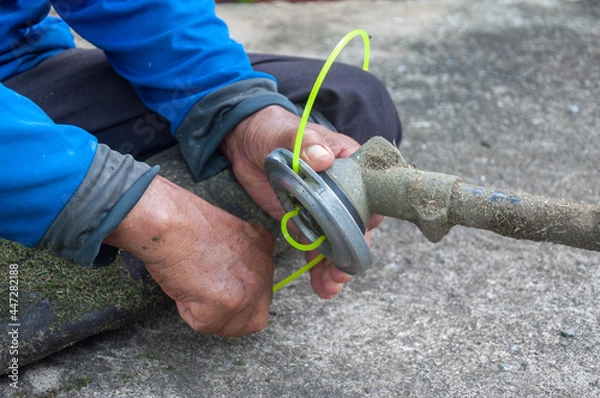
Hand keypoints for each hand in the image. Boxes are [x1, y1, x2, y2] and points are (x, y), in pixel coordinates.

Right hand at [104, 176, 273, 335]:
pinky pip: (204, 325)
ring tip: (193, 286)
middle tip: (206, 299)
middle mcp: (263, 273)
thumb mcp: (230, 233)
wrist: (169, 222)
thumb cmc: (187, 223)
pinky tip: (185, 287)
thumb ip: (241, 256)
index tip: (223, 292)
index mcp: (265, 251)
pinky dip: (188, 311)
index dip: (240, 297)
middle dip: (229, 314)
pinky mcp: (222, 309)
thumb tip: (233, 277)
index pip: (263, 292)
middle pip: (255, 317)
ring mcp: (245, 293)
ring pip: (230, 327)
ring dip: (208, 315)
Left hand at [219, 105, 382, 297]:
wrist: (242, 141)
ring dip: (336, 266)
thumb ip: (305, 143)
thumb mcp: (288, 132)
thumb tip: (323, 159)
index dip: (368, 217)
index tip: (359, 236)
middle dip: (351, 251)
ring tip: (330, 287)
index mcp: (348, 163)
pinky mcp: (304, 220)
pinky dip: (319, 265)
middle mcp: (341, 189)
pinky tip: (321, 285)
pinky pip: (317, 246)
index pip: (370, 192)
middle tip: (342, 272)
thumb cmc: (273, 128)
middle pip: (356, 224)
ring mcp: (323, 207)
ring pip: (338, 241)